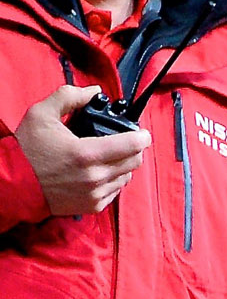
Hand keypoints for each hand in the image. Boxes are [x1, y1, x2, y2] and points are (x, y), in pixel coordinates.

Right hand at [18, 85, 147, 216]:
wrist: (11, 182)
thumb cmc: (25, 149)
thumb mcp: (41, 114)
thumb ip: (69, 97)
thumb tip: (94, 91)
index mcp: (86, 154)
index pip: (133, 145)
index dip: (141, 136)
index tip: (141, 132)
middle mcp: (95, 177)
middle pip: (135, 161)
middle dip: (132, 148)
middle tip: (122, 141)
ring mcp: (95, 194)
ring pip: (127, 176)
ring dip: (123, 165)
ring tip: (107, 156)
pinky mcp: (92, 206)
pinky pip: (116, 191)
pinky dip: (112, 180)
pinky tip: (98, 171)